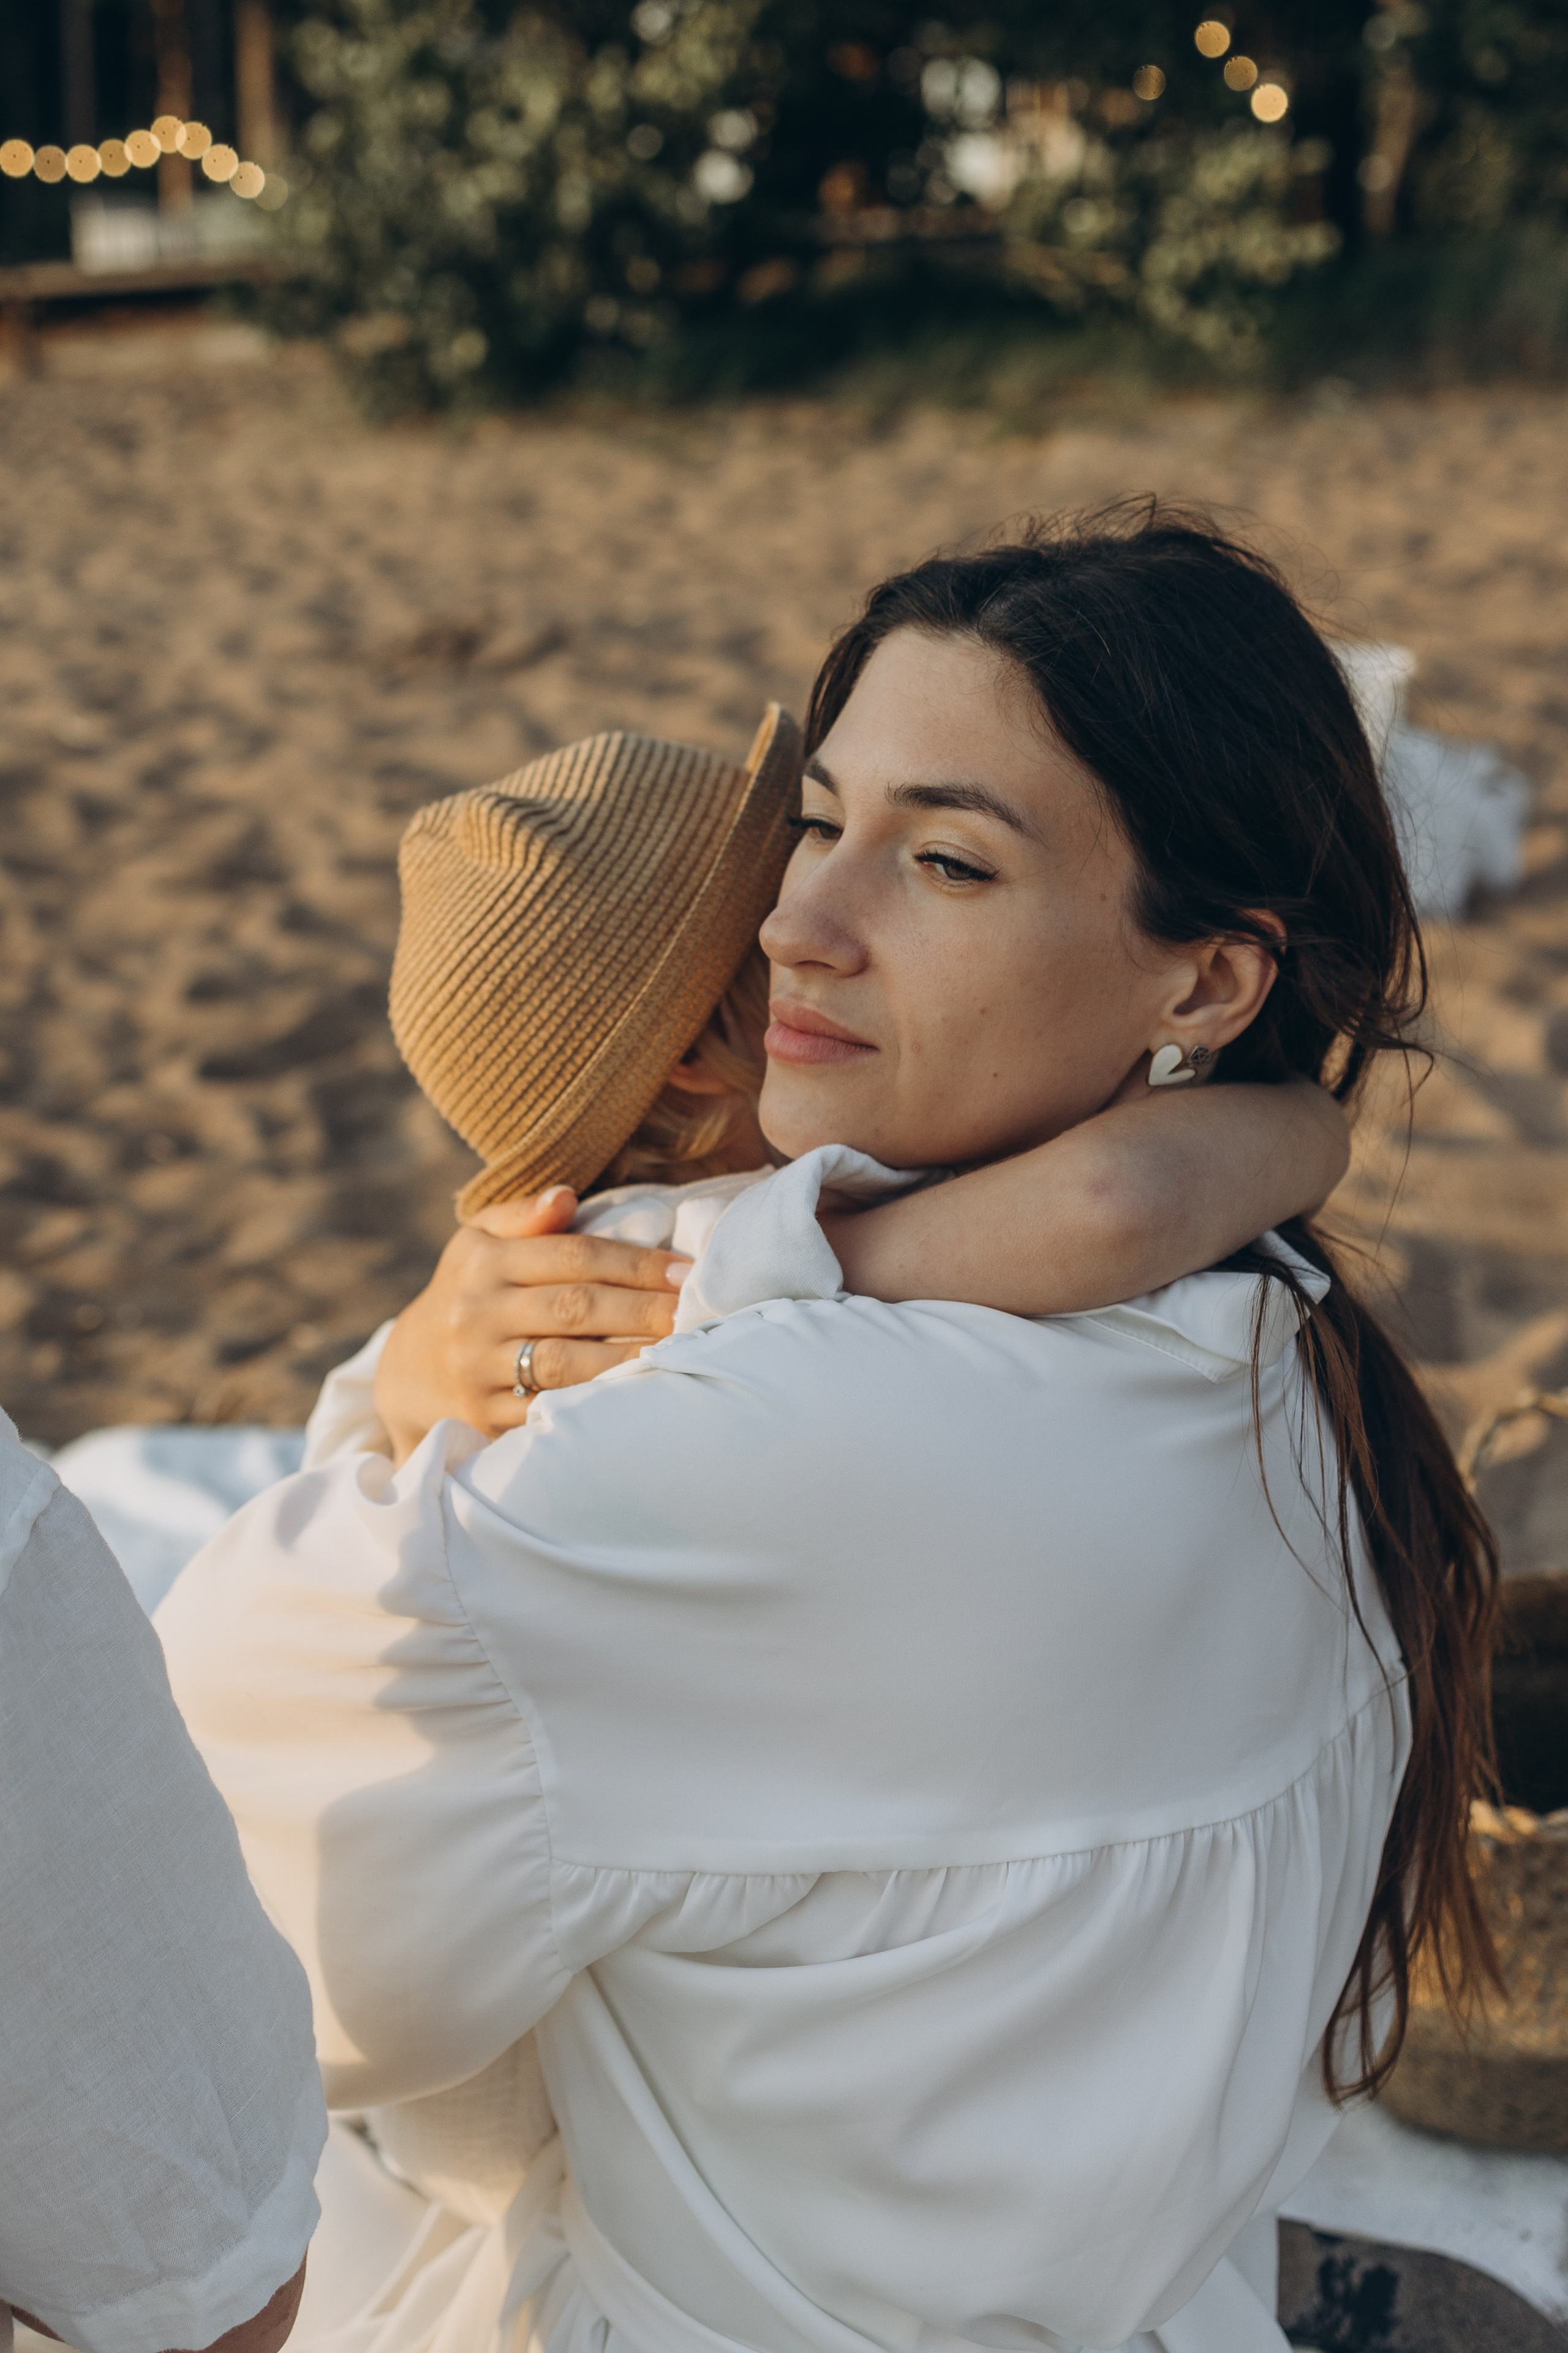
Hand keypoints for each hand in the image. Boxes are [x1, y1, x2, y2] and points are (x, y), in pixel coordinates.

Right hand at [375, 1188, 691, 1462]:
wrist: (408, 1373)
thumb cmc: (468, 1292)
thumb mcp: (479, 1242)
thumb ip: (523, 1215)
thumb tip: (565, 1196)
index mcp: (483, 1261)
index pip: (573, 1255)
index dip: (635, 1263)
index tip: (687, 1271)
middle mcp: (476, 1313)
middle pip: (575, 1308)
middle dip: (643, 1310)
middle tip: (696, 1312)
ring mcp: (478, 1368)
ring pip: (565, 1363)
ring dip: (627, 1358)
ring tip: (678, 1351)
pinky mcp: (484, 1416)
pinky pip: (550, 1408)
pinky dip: (596, 1402)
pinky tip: (637, 1394)